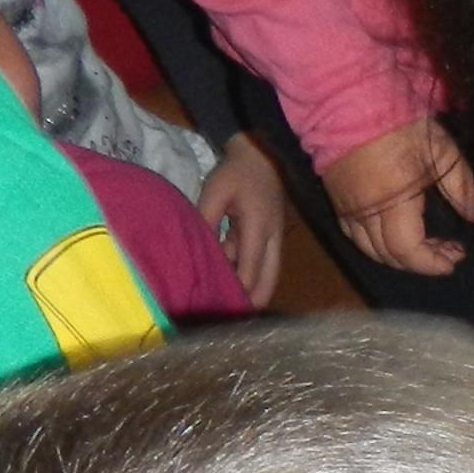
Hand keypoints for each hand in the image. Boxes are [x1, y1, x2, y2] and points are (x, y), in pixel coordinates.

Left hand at [196, 133, 288, 305]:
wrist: (261, 153)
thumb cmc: (235, 173)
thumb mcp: (214, 193)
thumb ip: (206, 221)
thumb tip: (198, 249)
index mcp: (259, 229)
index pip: (250, 268)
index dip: (240, 290)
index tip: (226, 308)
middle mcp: (273, 239)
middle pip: (269, 280)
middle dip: (254, 300)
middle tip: (237, 318)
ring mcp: (275, 239)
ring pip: (269, 274)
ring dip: (253, 288)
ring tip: (234, 304)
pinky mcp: (272, 237)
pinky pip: (264, 262)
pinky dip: (251, 273)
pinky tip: (233, 280)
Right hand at [320, 117, 473, 275]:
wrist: (347, 95)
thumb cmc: (399, 120)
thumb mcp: (441, 151)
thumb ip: (462, 188)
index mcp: (391, 200)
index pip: (408, 250)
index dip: (433, 263)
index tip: (456, 256)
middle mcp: (363, 210)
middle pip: (389, 256)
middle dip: (421, 262)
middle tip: (448, 251)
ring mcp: (345, 206)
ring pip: (369, 249)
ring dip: (399, 256)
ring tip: (426, 247)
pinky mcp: (336, 198)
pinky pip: (354, 234)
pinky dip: (376, 244)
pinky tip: (396, 235)